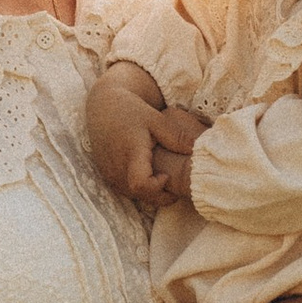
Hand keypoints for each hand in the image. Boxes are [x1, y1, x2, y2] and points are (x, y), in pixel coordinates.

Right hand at [88, 80, 204, 211]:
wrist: (103, 107)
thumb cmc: (132, 110)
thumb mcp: (156, 119)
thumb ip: (176, 136)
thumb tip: (198, 150)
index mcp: (130, 153)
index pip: (140, 185)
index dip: (156, 187)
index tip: (167, 175)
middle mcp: (116, 167)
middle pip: (138, 195)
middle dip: (159, 195)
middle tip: (174, 187)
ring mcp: (109, 172)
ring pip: (132, 195)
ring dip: (149, 193)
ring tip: (163, 181)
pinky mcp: (106, 174)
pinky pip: (125, 190)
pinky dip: (139, 189)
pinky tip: (150, 177)